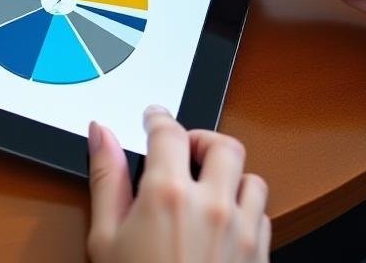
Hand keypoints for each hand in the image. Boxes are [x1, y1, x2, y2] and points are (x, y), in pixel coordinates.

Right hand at [87, 106, 268, 261]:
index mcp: (168, 194)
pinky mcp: (260, 254)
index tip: (153, 118)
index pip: (170, 131)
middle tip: (185, 150)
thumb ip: (106, 178)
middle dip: (202, 139)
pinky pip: (264, 214)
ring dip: (230, 175)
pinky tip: (224, 222)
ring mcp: (242, 229)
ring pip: (251, 177)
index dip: (159, 117)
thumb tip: (102, 135)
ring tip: (207, 188)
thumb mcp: (105, 238)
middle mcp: (212, 204)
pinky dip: (245, 209)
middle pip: (223, 144)